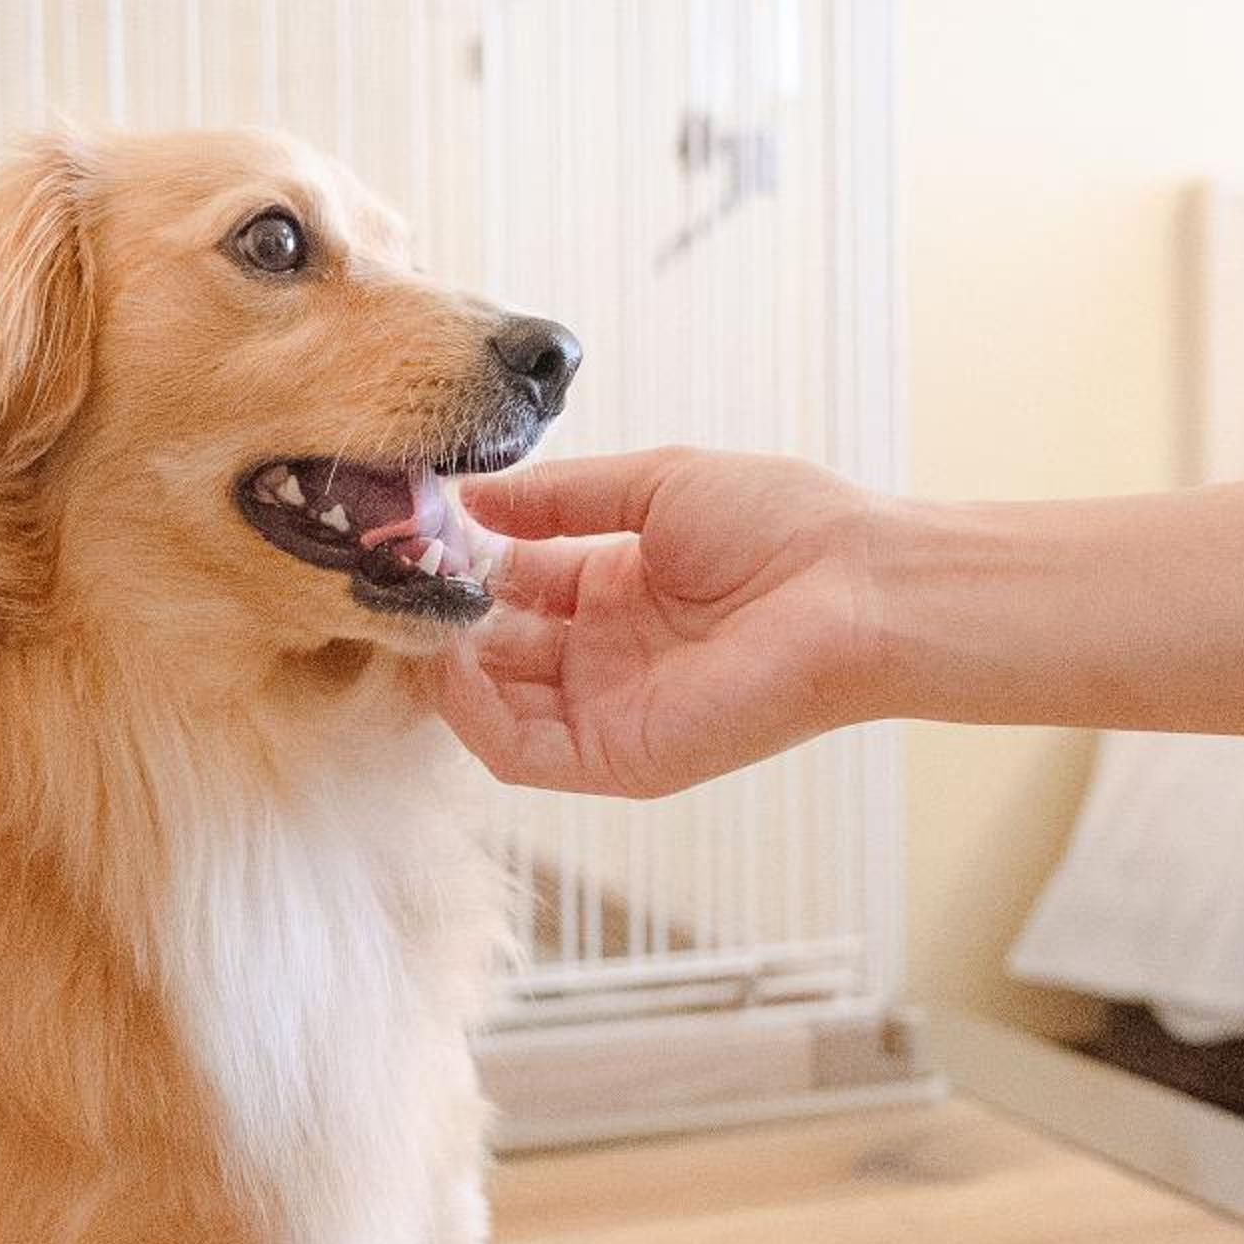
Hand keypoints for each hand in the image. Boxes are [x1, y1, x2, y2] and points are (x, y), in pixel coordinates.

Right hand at [434, 448, 881, 797]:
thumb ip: (558, 498)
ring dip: (442, 662)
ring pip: (490, 704)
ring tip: (410, 612)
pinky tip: (449, 661)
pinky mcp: (616, 757)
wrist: (854, 587)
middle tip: (390, 575)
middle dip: (439, 613)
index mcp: (613, 589)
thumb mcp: (653, 487)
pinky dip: (471, 715)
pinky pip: (518, 752)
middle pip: (491, 646)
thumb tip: (472, 496)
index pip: (509, 586)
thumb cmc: (782, 525)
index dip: (460, 561)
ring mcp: (606, 710)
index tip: (411, 529)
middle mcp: (602, 655)